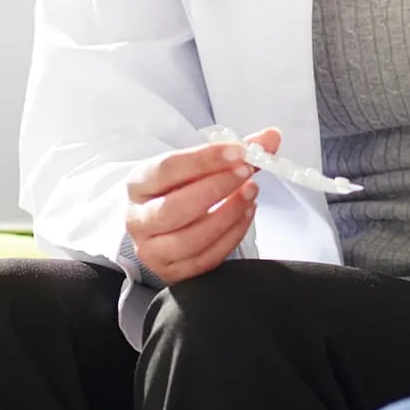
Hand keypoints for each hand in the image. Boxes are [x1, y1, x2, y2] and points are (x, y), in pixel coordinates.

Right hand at [123, 127, 278, 284]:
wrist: (160, 222)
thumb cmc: (180, 188)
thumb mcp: (197, 166)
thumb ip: (234, 152)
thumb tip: (271, 137)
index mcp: (138, 184)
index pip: (168, 169)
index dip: (205, 160)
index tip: (239, 151)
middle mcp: (138, 219)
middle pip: (175, 208)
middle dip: (217, 188)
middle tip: (247, 173)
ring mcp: (152, 250)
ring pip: (190, 238)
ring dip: (227, 214)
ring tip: (252, 194)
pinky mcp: (171, 272)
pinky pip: (205, 259)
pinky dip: (231, 236)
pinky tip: (247, 215)